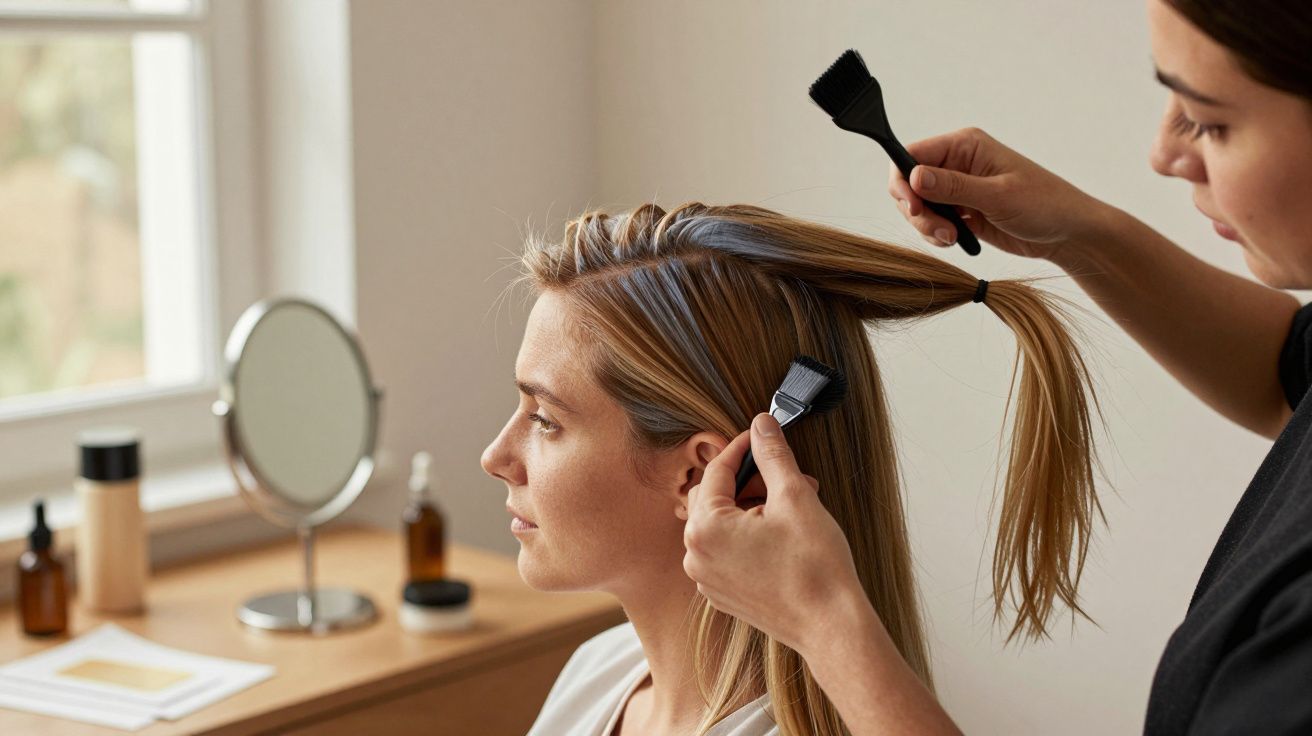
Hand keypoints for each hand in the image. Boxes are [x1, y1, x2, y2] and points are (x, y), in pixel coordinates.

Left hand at [681, 413, 865, 653]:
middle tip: (787, 480)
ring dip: (751, 508)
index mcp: (705, 528)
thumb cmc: (814, 566)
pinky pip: (725, 551)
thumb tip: (761, 424)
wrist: (831, 625)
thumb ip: (772, 455)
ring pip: (721, 524)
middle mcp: (695, 555)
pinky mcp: (722, 594)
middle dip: (750, 481)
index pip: (717, 470)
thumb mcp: (795, 496)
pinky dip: (747, 536)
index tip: (762, 434)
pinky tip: (781, 535)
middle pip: (714, 497)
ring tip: (792, 508)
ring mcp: (706, 579)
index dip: (743, 447)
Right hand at [887, 126, 1112, 261]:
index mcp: (965, 146)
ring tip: (952, 239)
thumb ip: (953, 186)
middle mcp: (957, 163)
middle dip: (916, 211)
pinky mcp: (961, 211)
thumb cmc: (1044, 204)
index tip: (913, 209)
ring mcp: (958, 188)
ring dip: (926, 226)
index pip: (912, 155)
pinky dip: (935, 235)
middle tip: (939, 231)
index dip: (903, 183)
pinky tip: (956, 241)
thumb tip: (914, 176)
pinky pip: (932, 222)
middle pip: (909, 183)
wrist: (1068, 232)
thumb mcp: (998, 195)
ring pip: (918, 206)